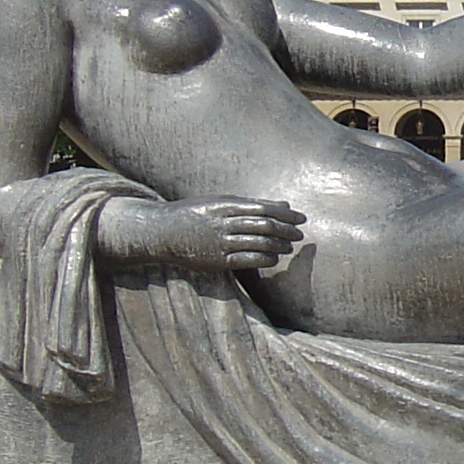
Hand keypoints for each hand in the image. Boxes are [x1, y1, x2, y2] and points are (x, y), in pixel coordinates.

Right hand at [103, 197, 306, 271]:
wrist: (162, 232)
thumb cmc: (195, 213)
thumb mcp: (221, 202)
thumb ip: (252, 204)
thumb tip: (285, 205)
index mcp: (225, 204)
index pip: (263, 208)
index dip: (285, 214)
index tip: (300, 218)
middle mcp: (223, 222)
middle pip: (264, 225)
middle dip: (286, 229)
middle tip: (299, 233)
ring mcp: (219, 242)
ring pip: (258, 243)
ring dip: (279, 245)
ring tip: (289, 246)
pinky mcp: (216, 261)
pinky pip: (247, 260)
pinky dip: (265, 259)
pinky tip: (274, 258)